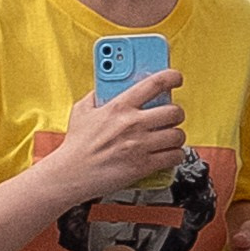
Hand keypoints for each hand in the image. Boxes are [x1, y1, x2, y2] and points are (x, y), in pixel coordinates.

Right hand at [48, 70, 187, 210]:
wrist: (71, 174)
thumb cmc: (76, 145)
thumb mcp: (82, 111)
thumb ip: (97, 96)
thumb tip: (107, 88)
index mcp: (119, 106)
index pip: (154, 84)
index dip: (171, 77)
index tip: (176, 78)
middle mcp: (133, 123)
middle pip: (174, 111)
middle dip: (176, 114)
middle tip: (171, 117)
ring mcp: (140, 145)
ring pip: (178, 135)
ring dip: (176, 136)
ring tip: (169, 138)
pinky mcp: (144, 165)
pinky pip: (174, 156)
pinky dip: (175, 155)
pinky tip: (168, 154)